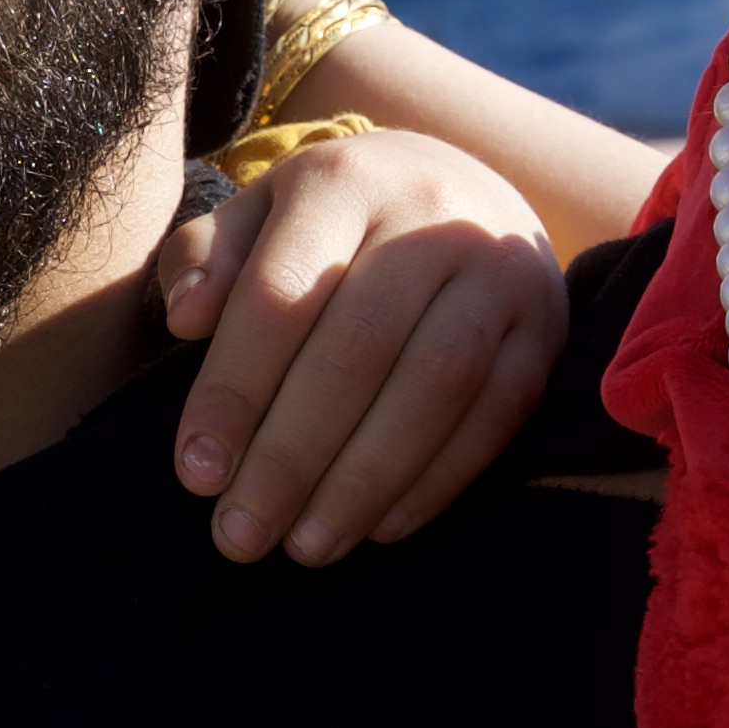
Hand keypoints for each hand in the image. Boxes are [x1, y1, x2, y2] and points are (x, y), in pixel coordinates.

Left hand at [157, 126, 561, 562]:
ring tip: (306, 547)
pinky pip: (494, 416)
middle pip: (356, 350)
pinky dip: (436, 481)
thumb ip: (204, 259)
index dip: (235, 391)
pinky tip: (380, 528)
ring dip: (364, 482)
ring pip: (433, 388)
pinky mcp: (544, 331)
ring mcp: (500, 273)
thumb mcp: (257, 214)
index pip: (281, 295)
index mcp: (342, 181)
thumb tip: (184, 319)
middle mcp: (431, 217)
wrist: (464, 191)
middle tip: (240, 536)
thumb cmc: (335, 223)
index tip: (196, 473)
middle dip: (290, 456)